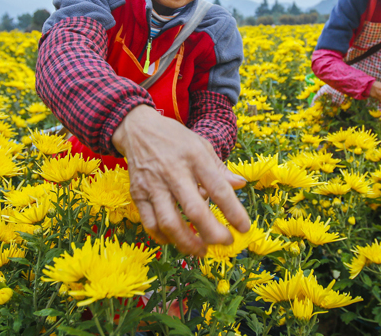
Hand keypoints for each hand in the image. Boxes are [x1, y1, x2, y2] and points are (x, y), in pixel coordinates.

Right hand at [112, 105, 249, 256]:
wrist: (138, 129)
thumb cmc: (176, 139)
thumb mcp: (202, 145)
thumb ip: (220, 169)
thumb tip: (241, 185)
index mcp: (196, 157)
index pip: (218, 188)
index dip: (233, 211)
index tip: (244, 228)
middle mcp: (174, 172)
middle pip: (194, 210)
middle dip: (212, 232)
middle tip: (226, 242)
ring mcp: (153, 184)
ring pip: (169, 222)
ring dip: (187, 242)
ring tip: (201, 251)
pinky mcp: (137, 194)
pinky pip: (150, 223)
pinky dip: (163, 237)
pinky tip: (176, 240)